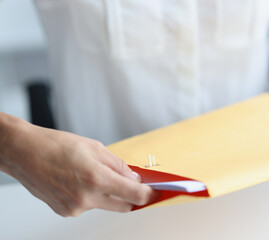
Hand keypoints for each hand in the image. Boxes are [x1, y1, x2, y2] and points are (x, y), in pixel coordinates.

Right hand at [1, 116, 157, 216]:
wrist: (23, 152)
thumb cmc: (55, 145)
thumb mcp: (95, 147)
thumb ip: (119, 165)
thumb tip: (134, 178)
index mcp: (96, 178)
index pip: (134, 195)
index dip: (149, 195)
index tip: (155, 192)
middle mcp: (86, 198)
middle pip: (123, 206)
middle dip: (132, 196)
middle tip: (132, 183)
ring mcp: (74, 208)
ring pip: (105, 205)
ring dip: (109, 194)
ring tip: (94, 175)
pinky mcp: (65, 212)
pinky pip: (88, 206)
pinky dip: (92, 196)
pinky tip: (79, 182)